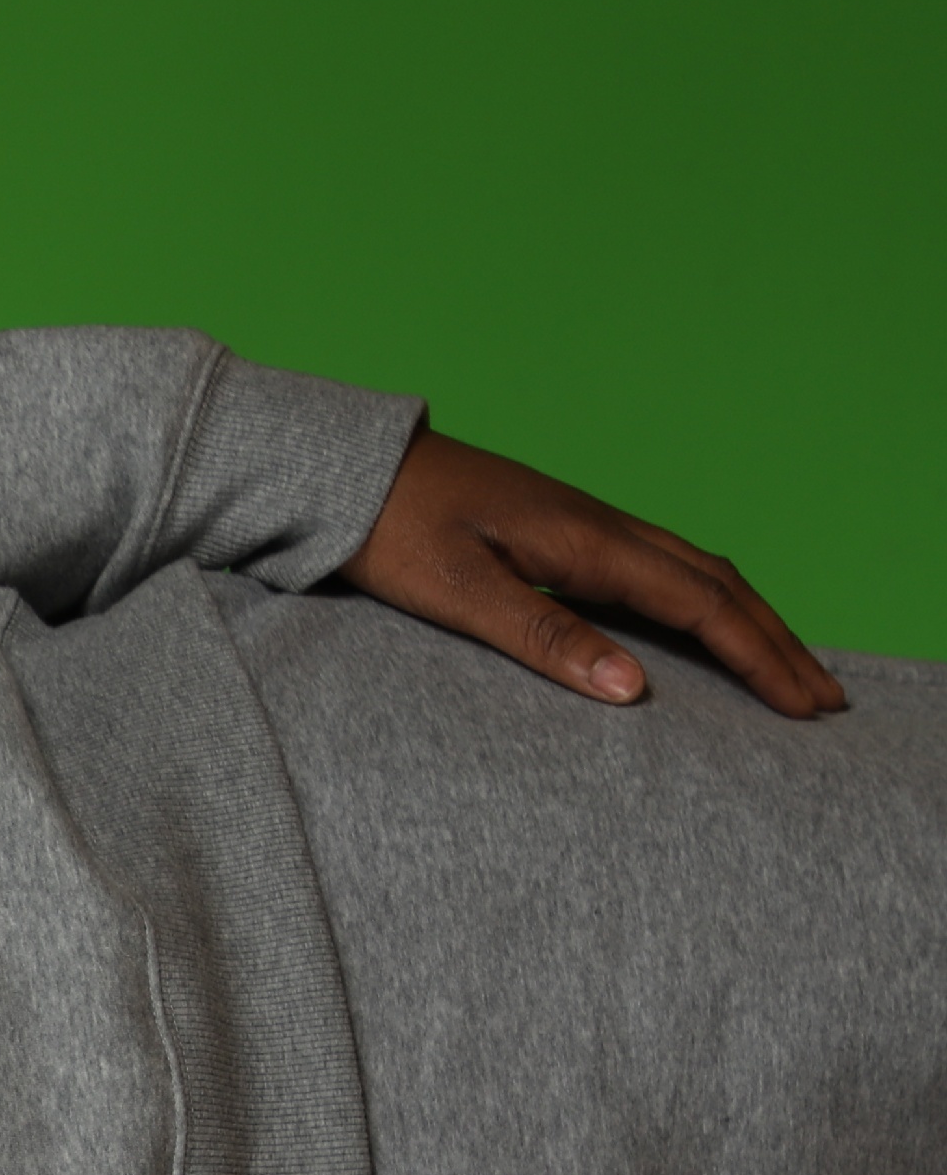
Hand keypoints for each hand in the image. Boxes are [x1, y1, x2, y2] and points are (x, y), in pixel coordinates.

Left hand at [339, 430, 848, 719]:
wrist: (351, 470)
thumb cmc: (392, 531)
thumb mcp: (459, 592)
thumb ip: (544, 638)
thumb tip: (633, 690)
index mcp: (587, 543)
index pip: (701, 605)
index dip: (758, 657)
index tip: (801, 704)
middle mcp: (602, 527)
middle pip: (718, 584)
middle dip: (775, 642)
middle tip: (823, 698)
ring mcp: (586, 525)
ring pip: (697, 570)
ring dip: (749, 618)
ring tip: (786, 667)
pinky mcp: (563, 531)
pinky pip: (660, 567)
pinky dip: (705, 600)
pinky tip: (706, 625)